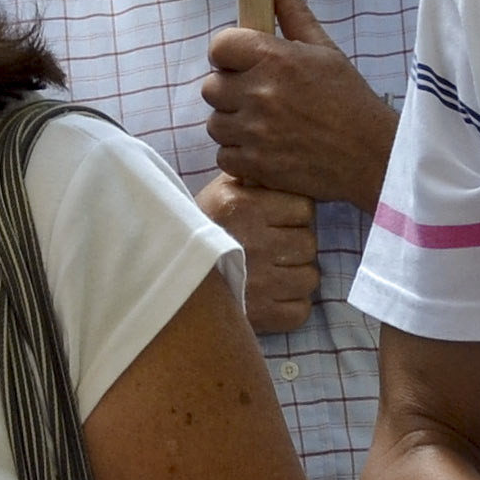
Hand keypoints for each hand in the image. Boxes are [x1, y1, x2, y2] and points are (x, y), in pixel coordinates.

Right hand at [196, 171, 319, 333]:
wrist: (169, 269)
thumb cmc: (205, 226)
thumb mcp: (222, 190)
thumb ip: (253, 177)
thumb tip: (284, 164)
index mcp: (243, 206)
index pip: (304, 207)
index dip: (293, 213)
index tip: (277, 219)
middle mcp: (253, 242)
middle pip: (309, 243)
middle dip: (295, 243)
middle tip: (274, 246)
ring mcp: (260, 282)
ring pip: (310, 277)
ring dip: (296, 274)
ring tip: (273, 270)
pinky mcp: (263, 314)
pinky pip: (301, 309)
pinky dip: (291, 305)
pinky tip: (272, 294)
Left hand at [201, 0, 400, 211]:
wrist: (375, 158)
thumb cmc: (350, 100)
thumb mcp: (324, 49)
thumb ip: (291, 9)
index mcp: (275, 57)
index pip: (219, 46)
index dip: (228, 55)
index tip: (243, 64)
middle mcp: (261, 92)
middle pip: (211, 86)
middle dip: (231, 91)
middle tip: (260, 98)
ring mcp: (256, 131)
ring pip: (215, 122)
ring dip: (234, 124)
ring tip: (265, 126)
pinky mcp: (256, 166)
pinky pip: (223, 156)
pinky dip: (239, 156)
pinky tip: (265, 150)